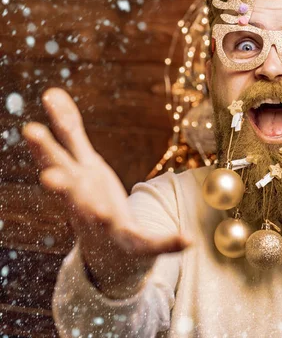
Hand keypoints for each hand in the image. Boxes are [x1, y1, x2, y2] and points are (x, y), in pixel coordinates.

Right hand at [22, 88, 189, 297]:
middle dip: (60, 185)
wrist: (107, 255)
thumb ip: (69, 131)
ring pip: (102, 221)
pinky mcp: (134, 244)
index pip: (56, 161)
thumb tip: (51, 91)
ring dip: (101, 216)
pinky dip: (168, 242)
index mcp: (75, 183)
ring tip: (104, 214)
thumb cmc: (91, 201)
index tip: (30, 130)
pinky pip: (151, 243)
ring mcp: (108, 228)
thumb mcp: (84, 164)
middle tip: (49, 177)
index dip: (43, 147)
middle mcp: (85, 206)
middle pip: (70, 194)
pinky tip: (187, 239)